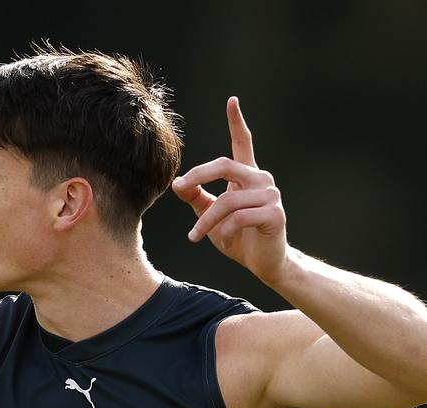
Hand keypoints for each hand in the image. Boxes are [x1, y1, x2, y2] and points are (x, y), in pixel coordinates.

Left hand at [172, 97, 288, 283]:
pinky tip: (224, 241)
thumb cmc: (238, 236)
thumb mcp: (210, 214)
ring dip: (206, 221)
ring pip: (227, 200)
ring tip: (194, 236)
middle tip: (179, 186)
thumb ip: (196, 196)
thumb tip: (176, 183)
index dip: (236, 122)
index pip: (243, 143)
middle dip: (198, 175)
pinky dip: (225, 231)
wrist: (264, 263)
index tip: (232, 100)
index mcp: (247, 175)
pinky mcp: (275, 214)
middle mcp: (261, 179)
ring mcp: (271, 195)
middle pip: (224, 165)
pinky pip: (239, 217)